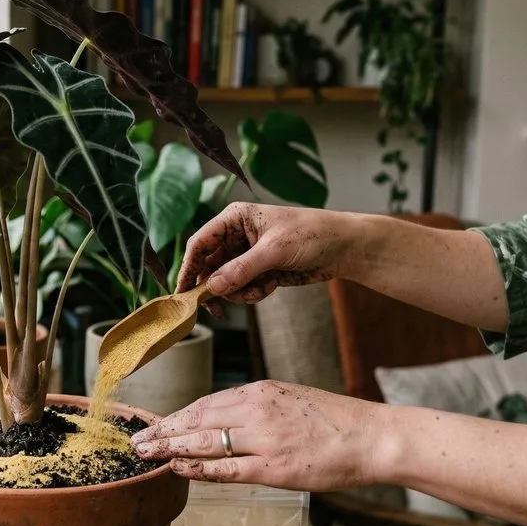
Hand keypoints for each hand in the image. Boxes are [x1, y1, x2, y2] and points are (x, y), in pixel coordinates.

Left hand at [130, 382, 385, 490]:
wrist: (373, 437)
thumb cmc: (336, 423)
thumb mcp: (290, 400)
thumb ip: (257, 408)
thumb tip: (225, 421)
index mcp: (261, 391)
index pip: (206, 403)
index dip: (176, 416)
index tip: (156, 425)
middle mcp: (257, 410)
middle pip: (196, 419)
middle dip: (162, 431)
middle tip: (136, 441)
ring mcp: (264, 439)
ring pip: (203, 442)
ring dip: (169, 448)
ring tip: (145, 455)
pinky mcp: (274, 468)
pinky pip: (226, 468)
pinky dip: (197, 468)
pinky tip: (177, 469)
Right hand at [175, 202, 360, 304]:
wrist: (343, 247)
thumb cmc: (312, 234)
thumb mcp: (275, 251)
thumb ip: (242, 269)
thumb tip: (212, 287)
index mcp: (234, 218)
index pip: (200, 243)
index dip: (188, 267)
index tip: (183, 292)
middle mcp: (236, 236)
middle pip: (208, 267)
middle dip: (216, 286)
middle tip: (218, 307)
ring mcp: (247, 255)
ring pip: (225, 282)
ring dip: (239, 291)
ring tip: (261, 289)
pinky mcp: (259, 270)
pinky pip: (242, 288)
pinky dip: (253, 293)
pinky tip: (271, 286)